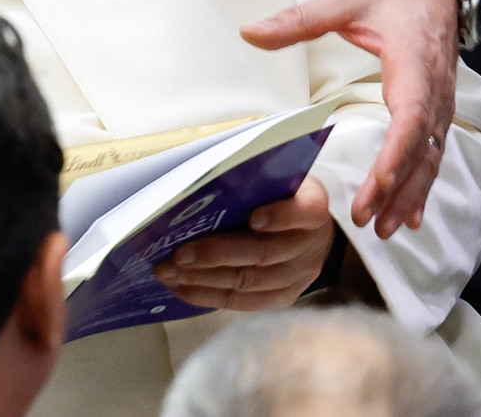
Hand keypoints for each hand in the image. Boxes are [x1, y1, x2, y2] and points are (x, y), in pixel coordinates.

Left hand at [154, 177, 334, 309]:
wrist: (309, 230)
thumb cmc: (279, 195)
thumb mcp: (275, 178)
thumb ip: (250, 180)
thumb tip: (197, 185)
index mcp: (312, 206)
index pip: (304, 211)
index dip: (280, 216)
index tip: (253, 217)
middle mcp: (310, 245)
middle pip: (264, 253)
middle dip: (217, 255)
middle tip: (179, 254)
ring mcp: (299, 275)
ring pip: (248, 282)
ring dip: (203, 278)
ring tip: (168, 272)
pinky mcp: (284, 297)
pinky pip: (243, 302)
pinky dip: (207, 295)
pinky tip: (180, 287)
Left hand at [241, 0, 455, 237]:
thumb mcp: (343, 0)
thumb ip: (298, 20)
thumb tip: (249, 33)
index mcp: (414, 64)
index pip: (409, 118)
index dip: (395, 154)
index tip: (376, 184)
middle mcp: (435, 90)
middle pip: (421, 149)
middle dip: (397, 188)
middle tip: (370, 221)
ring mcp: (441, 102)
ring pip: (431, 157)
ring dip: (411, 194)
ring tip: (388, 229)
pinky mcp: (438, 108)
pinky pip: (433, 152)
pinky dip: (422, 184)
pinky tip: (411, 213)